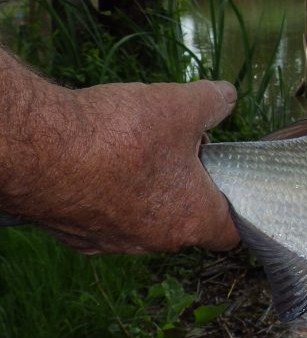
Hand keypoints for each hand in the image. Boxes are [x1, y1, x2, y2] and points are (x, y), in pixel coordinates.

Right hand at [25, 81, 238, 253]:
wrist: (38, 149)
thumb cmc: (120, 133)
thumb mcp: (181, 104)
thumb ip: (214, 102)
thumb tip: (226, 96)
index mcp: (190, 219)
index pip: (228, 232)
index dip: (236, 207)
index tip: (230, 183)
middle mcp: (152, 241)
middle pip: (185, 219)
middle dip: (187, 185)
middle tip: (181, 147)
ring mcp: (110, 241)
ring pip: (142, 217)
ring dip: (146, 188)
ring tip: (137, 147)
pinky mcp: (74, 233)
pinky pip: (104, 214)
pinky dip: (108, 192)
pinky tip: (100, 160)